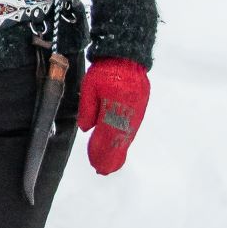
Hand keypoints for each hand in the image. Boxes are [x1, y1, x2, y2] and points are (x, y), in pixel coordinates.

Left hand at [77, 59, 149, 173]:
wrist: (126, 56)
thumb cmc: (105, 70)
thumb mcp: (89, 86)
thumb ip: (87, 109)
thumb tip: (87, 129)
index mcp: (114, 107)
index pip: (107, 135)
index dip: (101, 151)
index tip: (96, 164)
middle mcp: (128, 113)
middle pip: (119, 140)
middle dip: (110, 157)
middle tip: (103, 171)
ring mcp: (136, 111)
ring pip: (126, 136)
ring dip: (118, 151)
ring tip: (111, 165)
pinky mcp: (140, 108)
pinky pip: (131, 129)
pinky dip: (124, 141)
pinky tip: (119, 148)